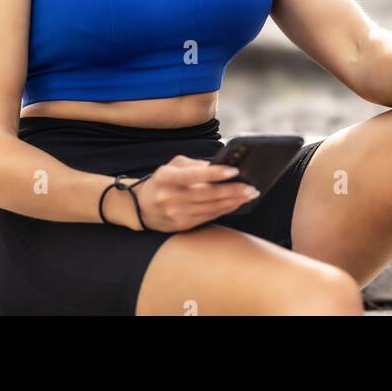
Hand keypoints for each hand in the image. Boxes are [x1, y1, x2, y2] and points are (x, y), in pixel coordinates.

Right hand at [112, 155, 260, 231]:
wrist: (140, 207)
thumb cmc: (162, 181)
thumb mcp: (171, 166)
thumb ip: (192, 164)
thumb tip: (215, 166)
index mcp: (165, 178)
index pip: (192, 176)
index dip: (214, 174)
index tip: (234, 170)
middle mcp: (169, 197)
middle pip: (206, 195)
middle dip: (231, 191)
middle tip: (251, 187)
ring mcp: (175, 214)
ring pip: (210, 208)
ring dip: (232, 202)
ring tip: (249, 195)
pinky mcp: (181, 226)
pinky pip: (208, 217)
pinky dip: (224, 210)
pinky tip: (236, 203)